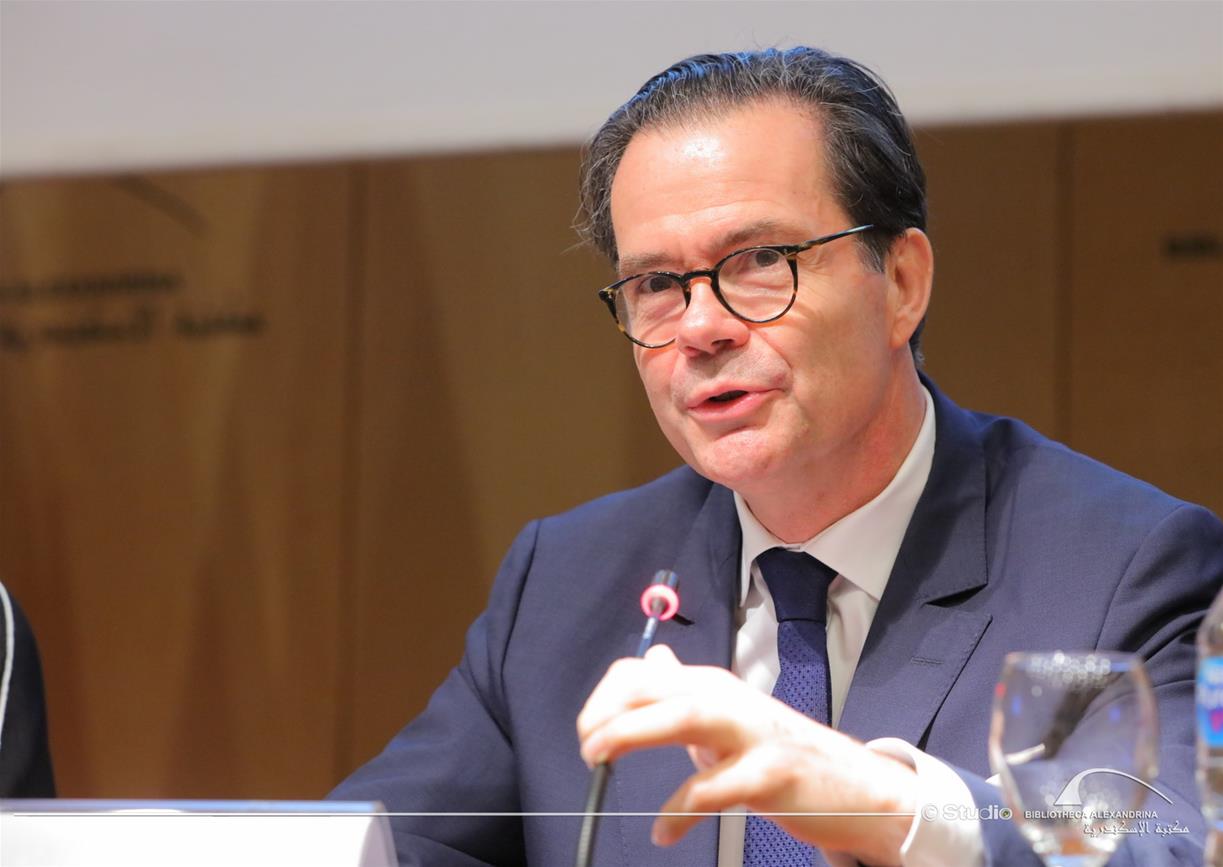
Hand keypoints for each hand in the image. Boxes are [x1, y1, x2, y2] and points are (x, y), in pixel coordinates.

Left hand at [576, 645, 917, 865]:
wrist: (860, 788)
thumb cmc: (783, 754)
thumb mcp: (730, 716)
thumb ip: (687, 690)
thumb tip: (652, 657)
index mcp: (712, 686)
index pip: (643, 671)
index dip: (607, 696)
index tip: (588, 730)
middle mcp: (729, 699)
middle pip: (657, 686)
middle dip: (611, 709)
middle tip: (586, 745)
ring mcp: (753, 732)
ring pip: (686, 715)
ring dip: (635, 730)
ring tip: (598, 756)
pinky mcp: (772, 771)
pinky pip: (716, 788)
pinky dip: (682, 809)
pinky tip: (664, 831)